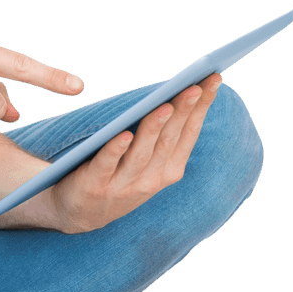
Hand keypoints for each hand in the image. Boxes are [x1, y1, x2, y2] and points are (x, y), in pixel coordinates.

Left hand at [27, 73, 223, 233]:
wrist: (80, 212)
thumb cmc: (118, 176)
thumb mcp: (147, 161)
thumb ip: (160, 135)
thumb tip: (175, 93)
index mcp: (168, 170)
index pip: (188, 133)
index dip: (201, 106)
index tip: (213, 79)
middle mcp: (150, 179)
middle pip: (168, 140)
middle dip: (183, 111)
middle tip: (195, 85)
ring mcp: (123, 184)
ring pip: (142, 153)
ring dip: (154, 128)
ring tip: (165, 105)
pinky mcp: (95, 186)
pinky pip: (106, 165)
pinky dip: (116, 150)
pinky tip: (124, 134)